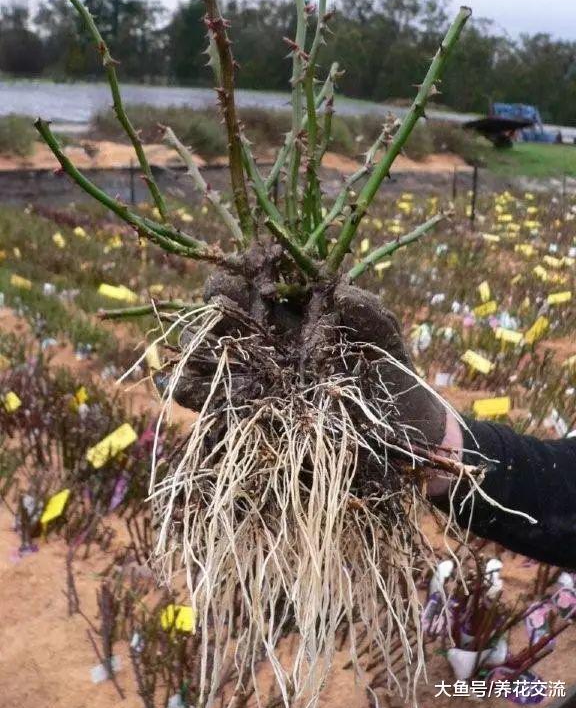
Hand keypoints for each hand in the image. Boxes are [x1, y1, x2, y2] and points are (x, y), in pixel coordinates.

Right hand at [155, 275, 460, 472]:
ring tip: (206, 349)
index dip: (240, 273)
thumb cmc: (393, 372)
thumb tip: (339, 290)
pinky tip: (198, 386)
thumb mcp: (385, 335)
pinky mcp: (247, 413)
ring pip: (204, 355)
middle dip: (212, 307)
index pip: (253, 282)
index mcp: (294, 311)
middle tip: (220, 309)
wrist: (399, 433)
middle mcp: (266, 339)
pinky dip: (195, 390)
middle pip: (219, 314)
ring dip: (196, 349)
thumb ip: (367, 310)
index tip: (242, 274)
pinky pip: (208, 401)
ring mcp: (253, 376)